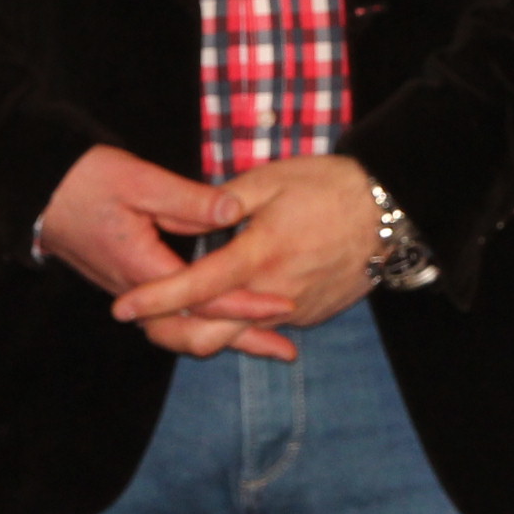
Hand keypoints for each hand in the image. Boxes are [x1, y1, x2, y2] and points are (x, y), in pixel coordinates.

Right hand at [39, 144, 297, 362]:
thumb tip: (234, 210)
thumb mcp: (139, 180)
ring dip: (223, 338)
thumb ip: (188, 199)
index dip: (245, 303)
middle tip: (285, 349)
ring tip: (266, 344)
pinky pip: (170, 317)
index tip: (283, 305)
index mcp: (141, 266)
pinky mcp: (131, 286)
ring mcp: (131, 292)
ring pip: (180, 329)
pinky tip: (229, 322)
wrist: (39, 193)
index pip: (201, 296)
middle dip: (240, 340)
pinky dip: (203, 325)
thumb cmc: (86, 181)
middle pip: (192, 329)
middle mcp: (135, 291)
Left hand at [110, 154, 380, 342]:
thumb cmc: (331, 187)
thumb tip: (189, 216)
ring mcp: (295, 310)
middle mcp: (275, 293)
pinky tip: (240, 293)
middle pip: (210, 333)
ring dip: (207, 324)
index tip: (121, 309)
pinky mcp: (310, 316)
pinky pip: (267, 325)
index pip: (196, 287)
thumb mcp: (273, 179)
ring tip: (185, 303)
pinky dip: (245, 317)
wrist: (392, 213)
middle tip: (144, 314)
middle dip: (171, 330)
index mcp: (260, 255)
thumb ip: (225, 201)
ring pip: (239, 333)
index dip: (155, 299)